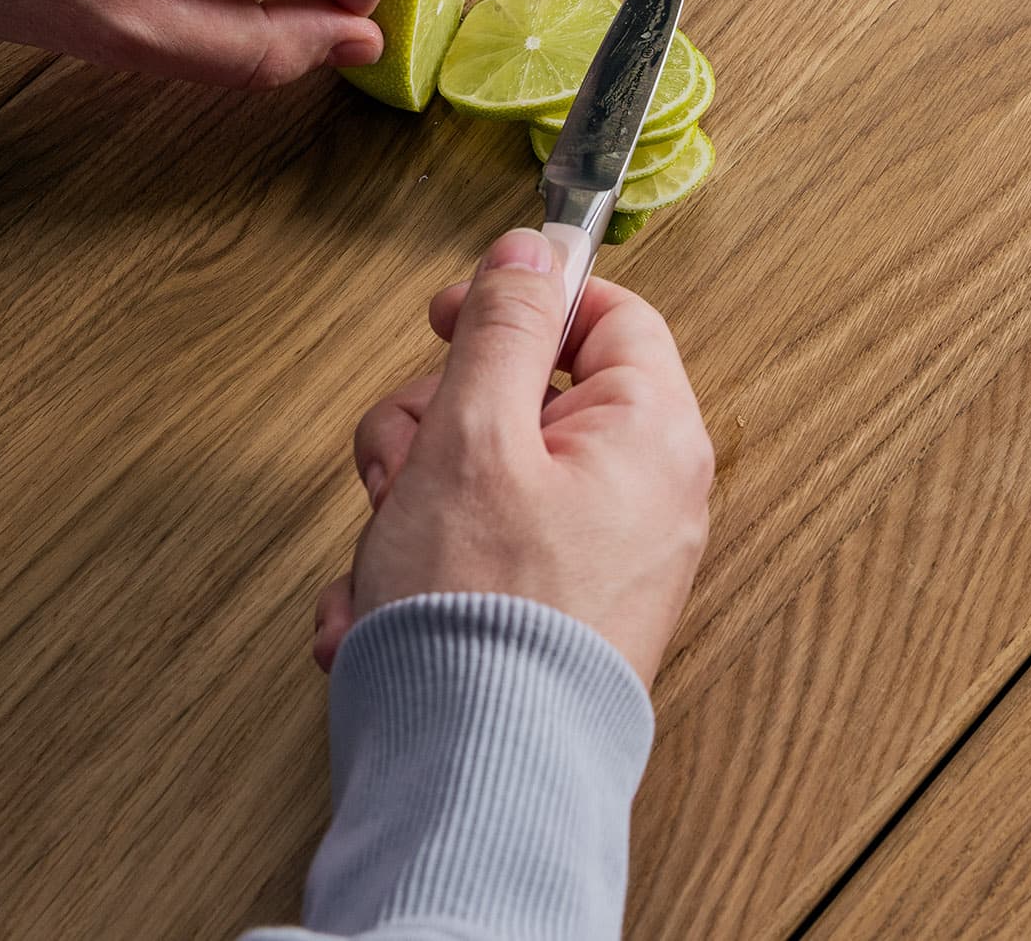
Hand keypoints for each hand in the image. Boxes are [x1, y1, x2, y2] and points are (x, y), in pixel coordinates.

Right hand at [313, 229, 713, 684]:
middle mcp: (645, 497)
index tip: (447, 322)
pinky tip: (379, 612)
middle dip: (433, 426)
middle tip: (399, 471)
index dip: (517, 303)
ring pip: (482, 476)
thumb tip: (531, 250)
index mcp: (650, 436)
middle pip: (525, 397)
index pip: (604, 314)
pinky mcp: (555, 617)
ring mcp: (601, 562)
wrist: (474, 780)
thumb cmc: (480, 612)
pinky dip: (417, 573)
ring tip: (382, 564)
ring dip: (408, 505)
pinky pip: (476, 555)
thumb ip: (502, 326)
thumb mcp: (473, 431)